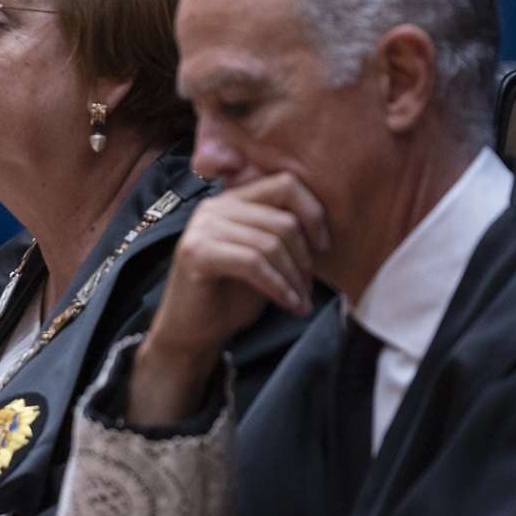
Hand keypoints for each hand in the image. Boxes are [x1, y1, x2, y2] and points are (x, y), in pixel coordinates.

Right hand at [130, 172, 327, 424]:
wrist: (192, 332)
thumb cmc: (230, 296)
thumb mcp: (264, 258)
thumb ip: (282, 234)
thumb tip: (323, 228)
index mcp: (232, 200)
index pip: (285, 183)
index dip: (312, 212)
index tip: (323, 246)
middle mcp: (214, 207)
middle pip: (283, 219)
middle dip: (304, 258)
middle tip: (307, 288)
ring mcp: (202, 228)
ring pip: (271, 243)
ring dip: (293, 278)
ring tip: (299, 301)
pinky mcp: (196, 253)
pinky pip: (253, 263)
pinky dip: (277, 286)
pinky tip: (288, 304)